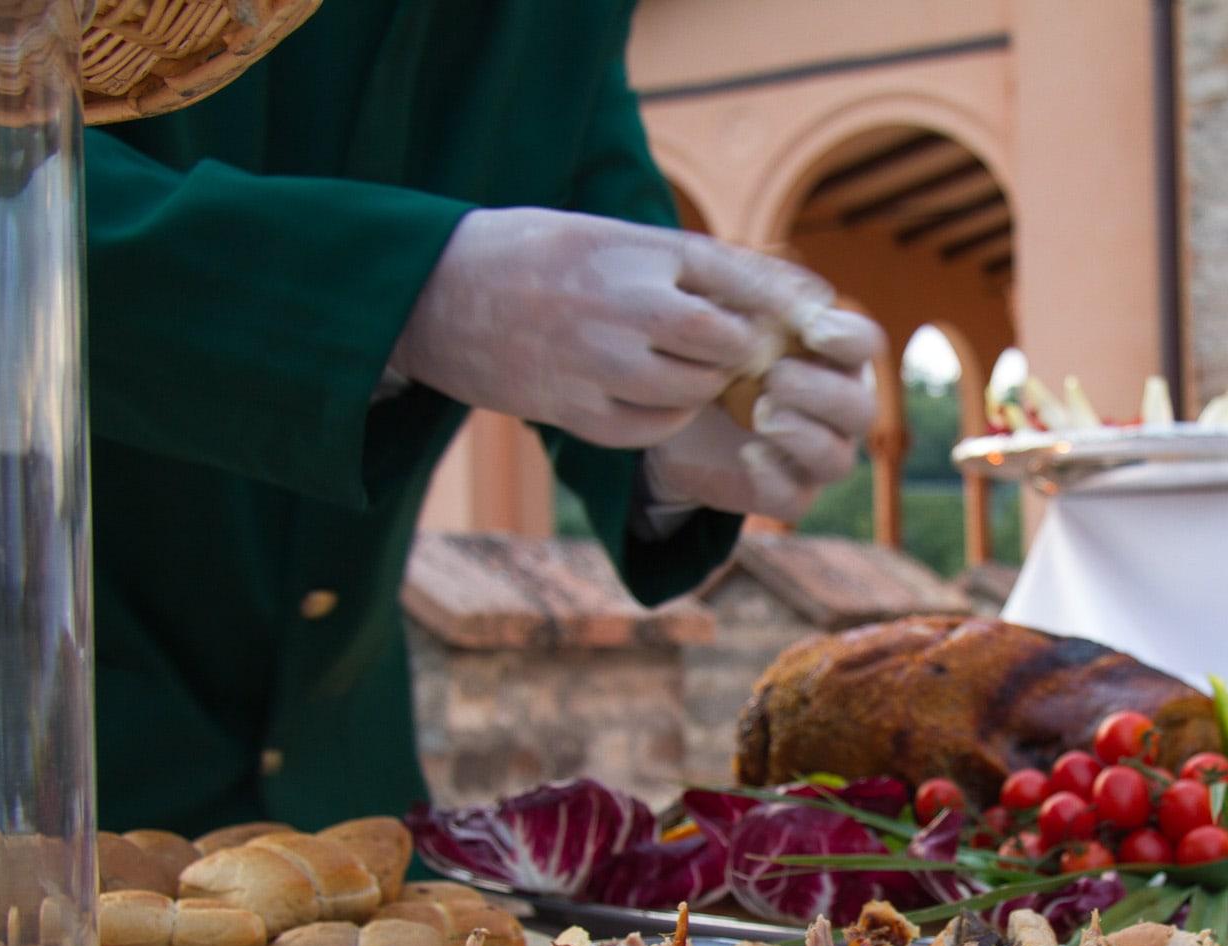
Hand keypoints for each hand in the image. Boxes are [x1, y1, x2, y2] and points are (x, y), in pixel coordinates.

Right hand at [388, 208, 837, 447]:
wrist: (429, 291)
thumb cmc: (527, 254)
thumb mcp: (602, 233)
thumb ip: (673, 261)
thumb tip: (762, 287)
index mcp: (633, 249)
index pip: (735, 277)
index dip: (776, 303)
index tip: (798, 317)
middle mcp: (621, 302)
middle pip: (722, 342)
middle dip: (740, 352)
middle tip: (741, 354)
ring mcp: (595, 359)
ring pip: (690, 392)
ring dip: (704, 389)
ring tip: (695, 375)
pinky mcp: (571, 407)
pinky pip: (649, 429)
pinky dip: (666, 421)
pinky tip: (659, 403)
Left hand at [644, 311, 882, 522]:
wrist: (665, 406)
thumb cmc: (707, 349)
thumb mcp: (721, 310)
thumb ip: (754, 294)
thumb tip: (794, 287)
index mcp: (829, 358)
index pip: (866, 345)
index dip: (849, 338)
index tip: (812, 330)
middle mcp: (833, 412)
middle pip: (861, 409)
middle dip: (822, 393)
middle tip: (774, 378)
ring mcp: (812, 457)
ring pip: (837, 460)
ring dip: (804, 435)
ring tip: (761, 414)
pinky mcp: (782, 493)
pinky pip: (794, 499)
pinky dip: (774, 477)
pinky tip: (748, 453)